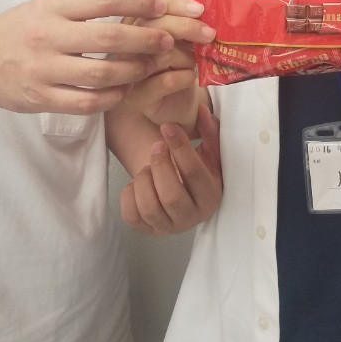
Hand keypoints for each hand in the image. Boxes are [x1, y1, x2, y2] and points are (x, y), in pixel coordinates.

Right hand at [0, 0, 208, 116]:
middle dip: (146, 40)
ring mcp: (43, 70)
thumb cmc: (20, 29)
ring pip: (101, 74)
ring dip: (133, 71)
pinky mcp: (41, 99)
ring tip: (149, 66)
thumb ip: (87, 6)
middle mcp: (47, 36)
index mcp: (52, 6)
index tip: (164, 5)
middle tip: (168, 40)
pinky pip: (86, 102)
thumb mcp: (48, 5)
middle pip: (109, 38)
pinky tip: (123, 90)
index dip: (140, 3)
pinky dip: (111, 97)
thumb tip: (143, 2)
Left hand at [121, 103, 222, 235]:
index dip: (180, 147)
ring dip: (144, 179)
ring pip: (149, 207)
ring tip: (148, 166)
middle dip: (160, 165)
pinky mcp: (146, 230)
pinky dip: (129, 194)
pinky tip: (138, 183)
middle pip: (171, 195)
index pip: (195, 174)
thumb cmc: (198, 171)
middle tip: (156, 145)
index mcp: (211, 197)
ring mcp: (167, 227)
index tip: (168, 127)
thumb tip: (203, 111)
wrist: (184, 194)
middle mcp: (191, 218)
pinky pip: (131, 215)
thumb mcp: (209, 152)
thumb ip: (209, 131)